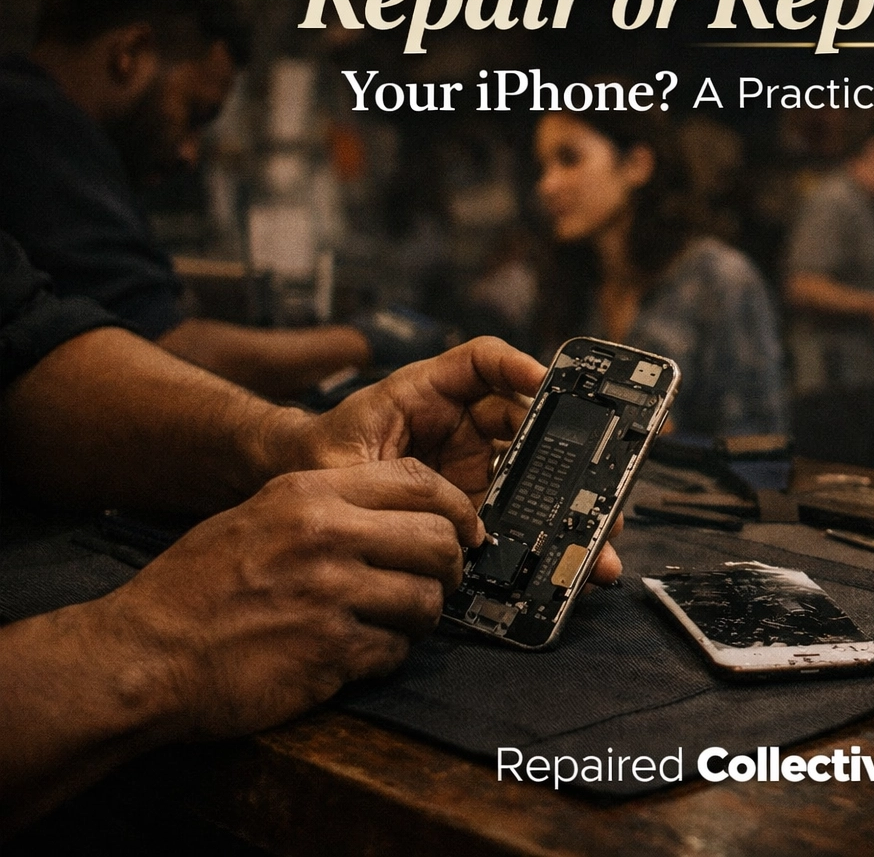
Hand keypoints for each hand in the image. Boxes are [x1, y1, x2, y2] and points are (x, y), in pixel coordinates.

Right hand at [97, 459, 476, 740]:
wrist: (145, 654)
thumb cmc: (196, 588)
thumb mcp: (258, 514)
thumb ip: (329, 505)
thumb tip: (404, 513)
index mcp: (309, 494)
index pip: (418, 481)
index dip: (455, 507)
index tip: (464, 528)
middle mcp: (326, 537)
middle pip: (437, 540)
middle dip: (448, 566)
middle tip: (436, 581)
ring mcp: (331, 595)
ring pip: (426, 599)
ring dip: (419, 615)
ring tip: (392, 620)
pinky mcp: (331, 652)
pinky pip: (395, 650)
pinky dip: (386, 655)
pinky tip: (357, 652)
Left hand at [284, 337, 546, 499]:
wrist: (306, 488)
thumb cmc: (319, 458)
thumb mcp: (341, 455)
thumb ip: (380, 476)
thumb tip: (425, 504)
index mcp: (425, 392)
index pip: (482, 363)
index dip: (515, 365)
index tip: (542, 379)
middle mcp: (456, 422)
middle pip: (515, 414)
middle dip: (547, 428)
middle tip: (571, 447)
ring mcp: (468, 459)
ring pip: (520, 459)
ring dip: (545, 477)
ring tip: (567, 497)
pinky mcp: (471, 496)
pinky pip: (509, 501)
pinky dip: (528, 516)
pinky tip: (543, 531)